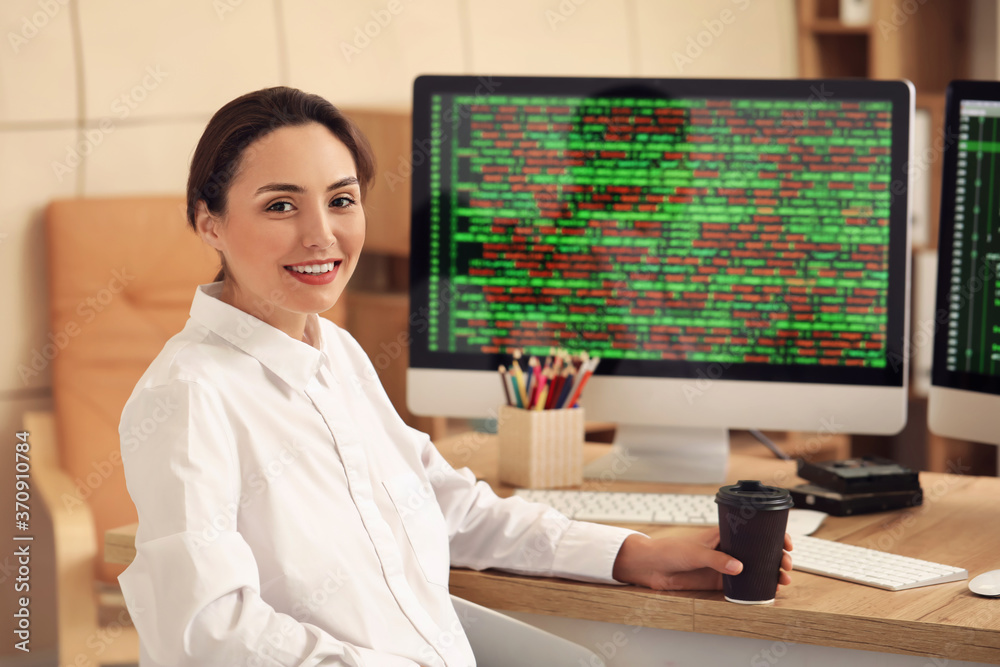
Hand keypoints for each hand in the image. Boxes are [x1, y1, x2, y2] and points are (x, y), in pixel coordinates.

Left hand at [611, 528, 793, 590]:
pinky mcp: (719, 581)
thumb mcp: (695, 552)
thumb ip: (717, 560)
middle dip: (777, 557)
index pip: (753, 532)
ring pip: (755, 568)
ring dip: (771, 573)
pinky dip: (757, 587)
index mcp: (723, 534)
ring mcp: (725, 565)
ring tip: (783, 580)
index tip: (785, 543)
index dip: (772, 536)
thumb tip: (739, 567)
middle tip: (786, 565)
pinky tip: (768, 591)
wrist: (652, 567)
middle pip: (759, 551)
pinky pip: (743, 585)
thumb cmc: (670, 550)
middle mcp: (728, 548)